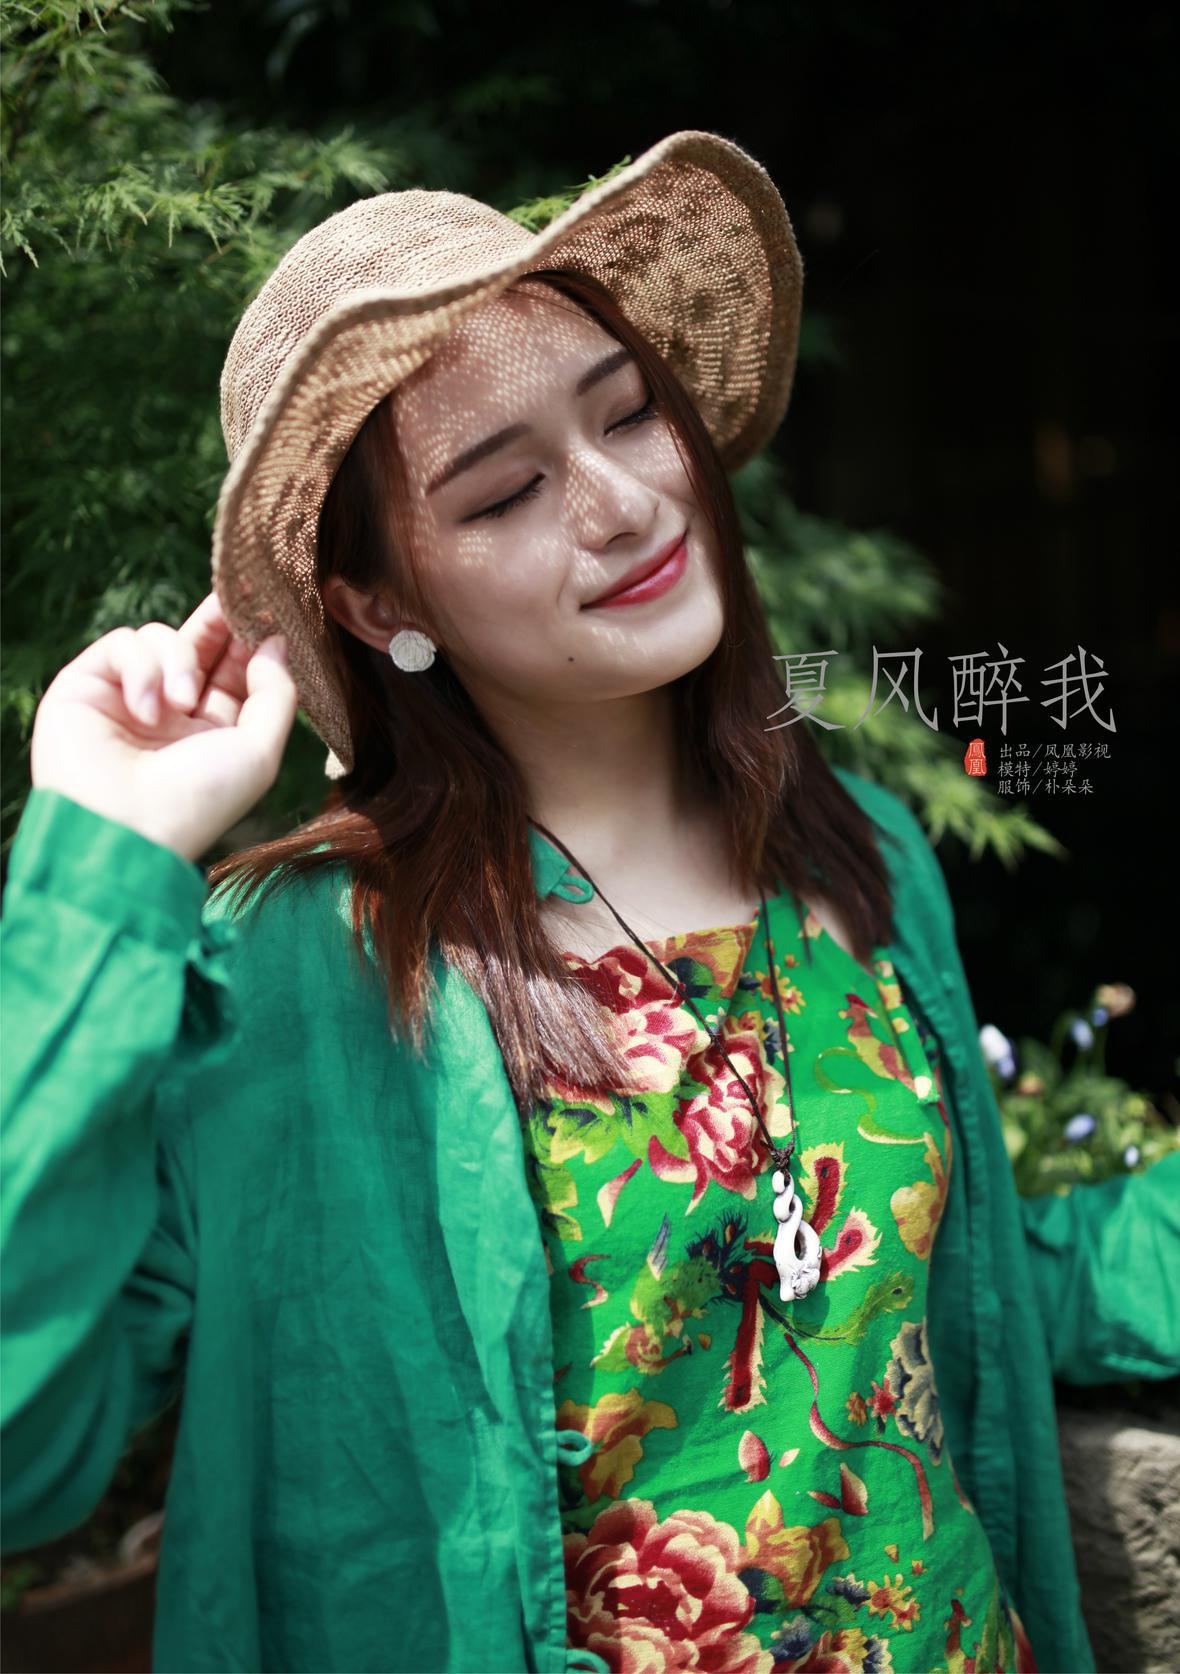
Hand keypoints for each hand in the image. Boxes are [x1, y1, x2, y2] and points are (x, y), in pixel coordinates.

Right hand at [30, 591, 299, 863]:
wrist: (123, 827)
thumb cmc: (197, 801)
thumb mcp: (259, 752)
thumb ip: (276, 695)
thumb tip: (278, 643)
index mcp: (211, 732)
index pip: (234, 671)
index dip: (252, 641)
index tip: (273, 611)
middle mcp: (169, 712)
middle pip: (198, 644)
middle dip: (221, 620)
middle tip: (242, 594)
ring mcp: (127, 696)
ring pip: (161, 637)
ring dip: (180, 662)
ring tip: (180, 704)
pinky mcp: (87, 683)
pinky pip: (123, 644)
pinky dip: (141, 667)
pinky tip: (146, 707)